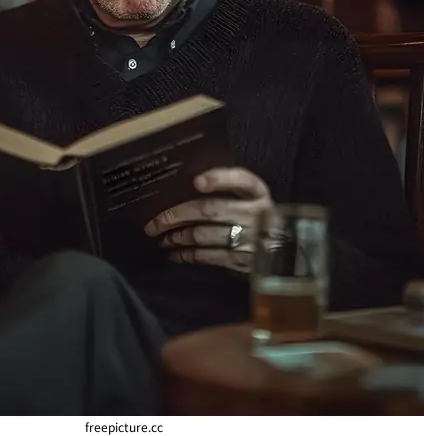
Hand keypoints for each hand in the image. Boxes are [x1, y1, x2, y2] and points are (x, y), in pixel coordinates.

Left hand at [144, 168, 272, 272]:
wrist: (284, 251)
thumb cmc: (257, 218)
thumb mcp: (250, 198)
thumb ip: (228, 188)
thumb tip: (188, 185)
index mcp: (258, 192)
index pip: (241, 179)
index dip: (218, 179)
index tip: (196, 181)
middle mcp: (256, 214)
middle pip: (210, 209)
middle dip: (177, 215)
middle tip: (155, 222)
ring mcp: (250, 239)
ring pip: (203, 235)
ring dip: (177, 237)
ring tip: (161, 237)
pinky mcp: (243, 262)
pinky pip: (208, 257)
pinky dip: (186, 255)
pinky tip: (174, 254)